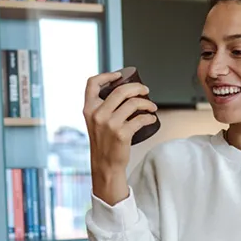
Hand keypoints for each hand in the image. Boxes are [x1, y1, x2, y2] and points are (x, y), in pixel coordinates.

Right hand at [84, 70, 157, 203]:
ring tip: (152, 107)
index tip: (119, 76)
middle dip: (137, 87)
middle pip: (120, 90)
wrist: (105, 165)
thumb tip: (123, 92)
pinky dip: (149, 117)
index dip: (106, 75)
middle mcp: (97, 114)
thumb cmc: (104, 142)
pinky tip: (152, 118)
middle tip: (146, 90)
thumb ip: (102, 108)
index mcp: (89, 108)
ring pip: (133, 103)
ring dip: (147, 103)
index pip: (92, 83)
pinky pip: (140, 119)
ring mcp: (109, 124)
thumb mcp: (95, 122)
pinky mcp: (121, 134)